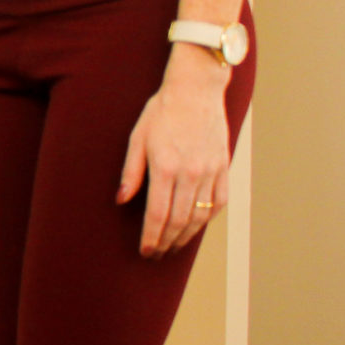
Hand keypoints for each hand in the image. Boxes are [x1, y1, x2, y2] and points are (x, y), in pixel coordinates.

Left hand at [117, 50, 233, 256]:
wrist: (196, 90)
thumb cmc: (161, 111)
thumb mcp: (137, 137)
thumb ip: (131, 172)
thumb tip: (121, 200)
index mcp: (166, 167)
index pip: (158, 214)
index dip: (151, 237)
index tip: (145, 251)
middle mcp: (191, 173)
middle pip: (180, 221)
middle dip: (166, 242)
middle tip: (156, 254)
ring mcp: (211, 171)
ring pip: (200, 216)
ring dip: (186, 236)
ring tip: (173, 246)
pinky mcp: (223, 167)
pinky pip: (219, 202)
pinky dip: (207, 219)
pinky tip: (196, 227)